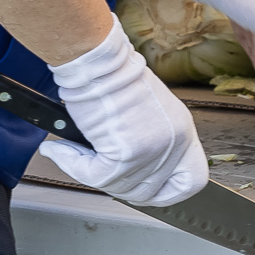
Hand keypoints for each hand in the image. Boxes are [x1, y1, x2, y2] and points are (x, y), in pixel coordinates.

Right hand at [41, 21, 208, 205]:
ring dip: (92, 173)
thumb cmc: (115, 76)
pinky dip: (73, 165)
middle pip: (150, 192)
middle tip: (97, 170)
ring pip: (120, 187)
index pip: (192, 181)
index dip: (171, 192)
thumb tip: (128, 169)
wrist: (99, 61)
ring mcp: (151, 151)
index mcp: (182, 131)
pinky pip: (96, 177)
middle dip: (120, 187)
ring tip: (74, 151)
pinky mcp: (125, 154)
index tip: (152, 191)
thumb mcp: (148, 110)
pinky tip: (61, 150)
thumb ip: (147, 140)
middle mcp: (173, 144)